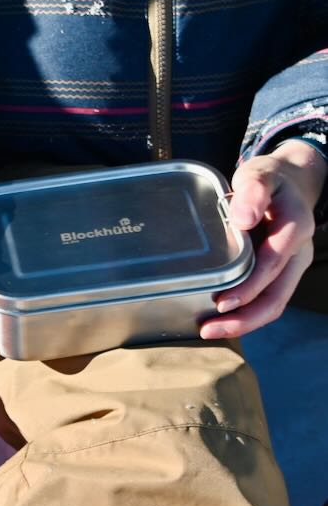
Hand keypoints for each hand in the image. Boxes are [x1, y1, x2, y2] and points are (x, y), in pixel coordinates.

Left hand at [201, 140, 326, 338]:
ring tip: (210, 331)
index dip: (248, 287)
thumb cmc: (269, 179)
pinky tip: (220, 319)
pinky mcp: (281, 271)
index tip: (219, 302)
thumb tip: (244, 220)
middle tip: (208, 330)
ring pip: (274, 302)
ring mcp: (292, 264)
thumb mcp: (260, 174)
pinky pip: (268, 297)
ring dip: (244, 322)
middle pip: (277, 295)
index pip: (272, 265)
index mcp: (295, 227)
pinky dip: (246, 312)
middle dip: (244, 318)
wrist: (288, 181)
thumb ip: (253, 191)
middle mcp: (298, 252)